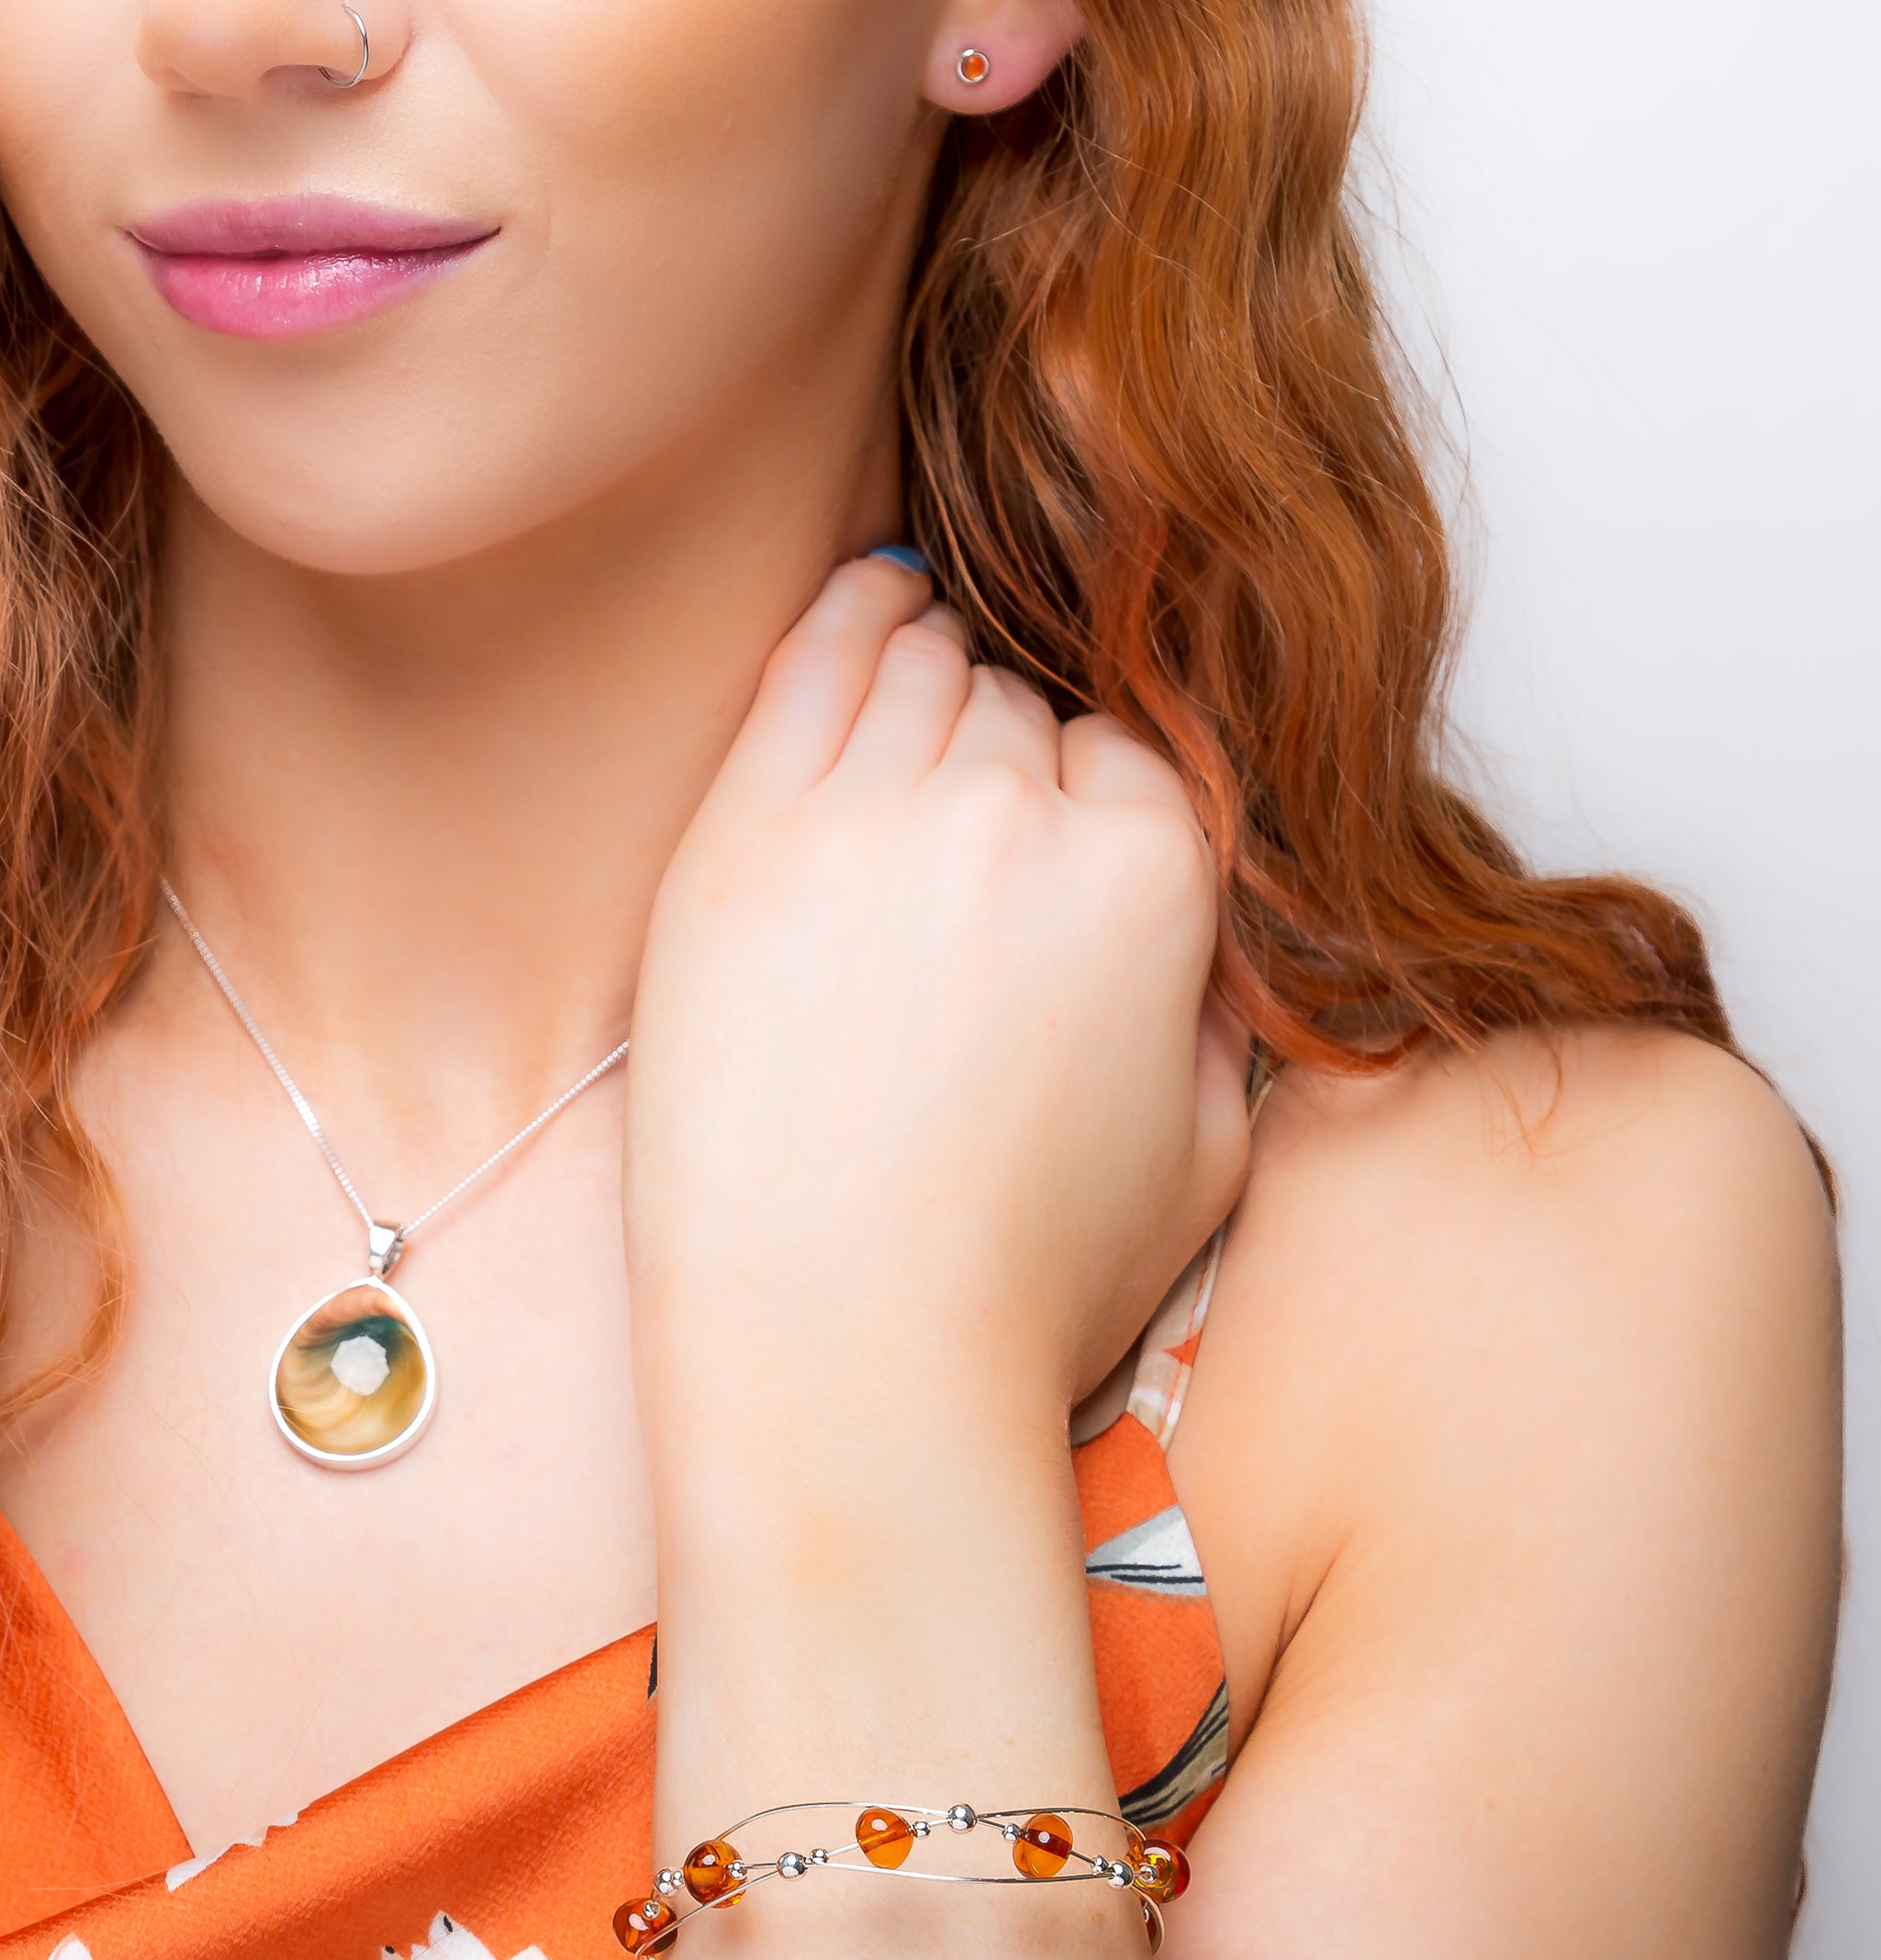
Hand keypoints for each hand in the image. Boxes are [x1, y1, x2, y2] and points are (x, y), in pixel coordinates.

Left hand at [627, 557, 1249, 1479]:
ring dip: (924, 681)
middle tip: (955, 837)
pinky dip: (843, 622)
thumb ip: (1217, 1005)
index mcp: (1154, 875)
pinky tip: (858, 609)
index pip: (1128, 759)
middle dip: (999, 758)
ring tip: (908, 708)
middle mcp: (1020, 814)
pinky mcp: (742, 834)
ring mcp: (870, 812)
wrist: (841, 1350)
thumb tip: (1202, 934)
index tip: (1044, 847)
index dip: (1084, 807)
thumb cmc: (1018, 1283)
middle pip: (1018, 710)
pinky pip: (807, 662)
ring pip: (921, 667)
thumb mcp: (1208, 1152)